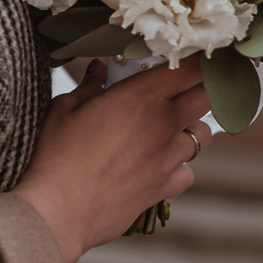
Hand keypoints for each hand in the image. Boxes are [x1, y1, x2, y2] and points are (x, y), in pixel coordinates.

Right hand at [15, 59, 210, 262]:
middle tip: (184, 83)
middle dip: (203, 86)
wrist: (59, 210)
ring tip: (168, 125)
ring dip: (191, 126)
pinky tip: (158, 163)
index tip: (191, 52)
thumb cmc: (55, 155)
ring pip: (202, 136)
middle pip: (207, 97)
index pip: (188, 68)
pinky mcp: (164, 187)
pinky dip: (178, 165)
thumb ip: (90, 85)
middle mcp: (164, 125)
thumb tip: (99, 68)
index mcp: (141, 97)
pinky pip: (186, 171)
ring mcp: (168, 159)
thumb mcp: (65, 108)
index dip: (196, 57)